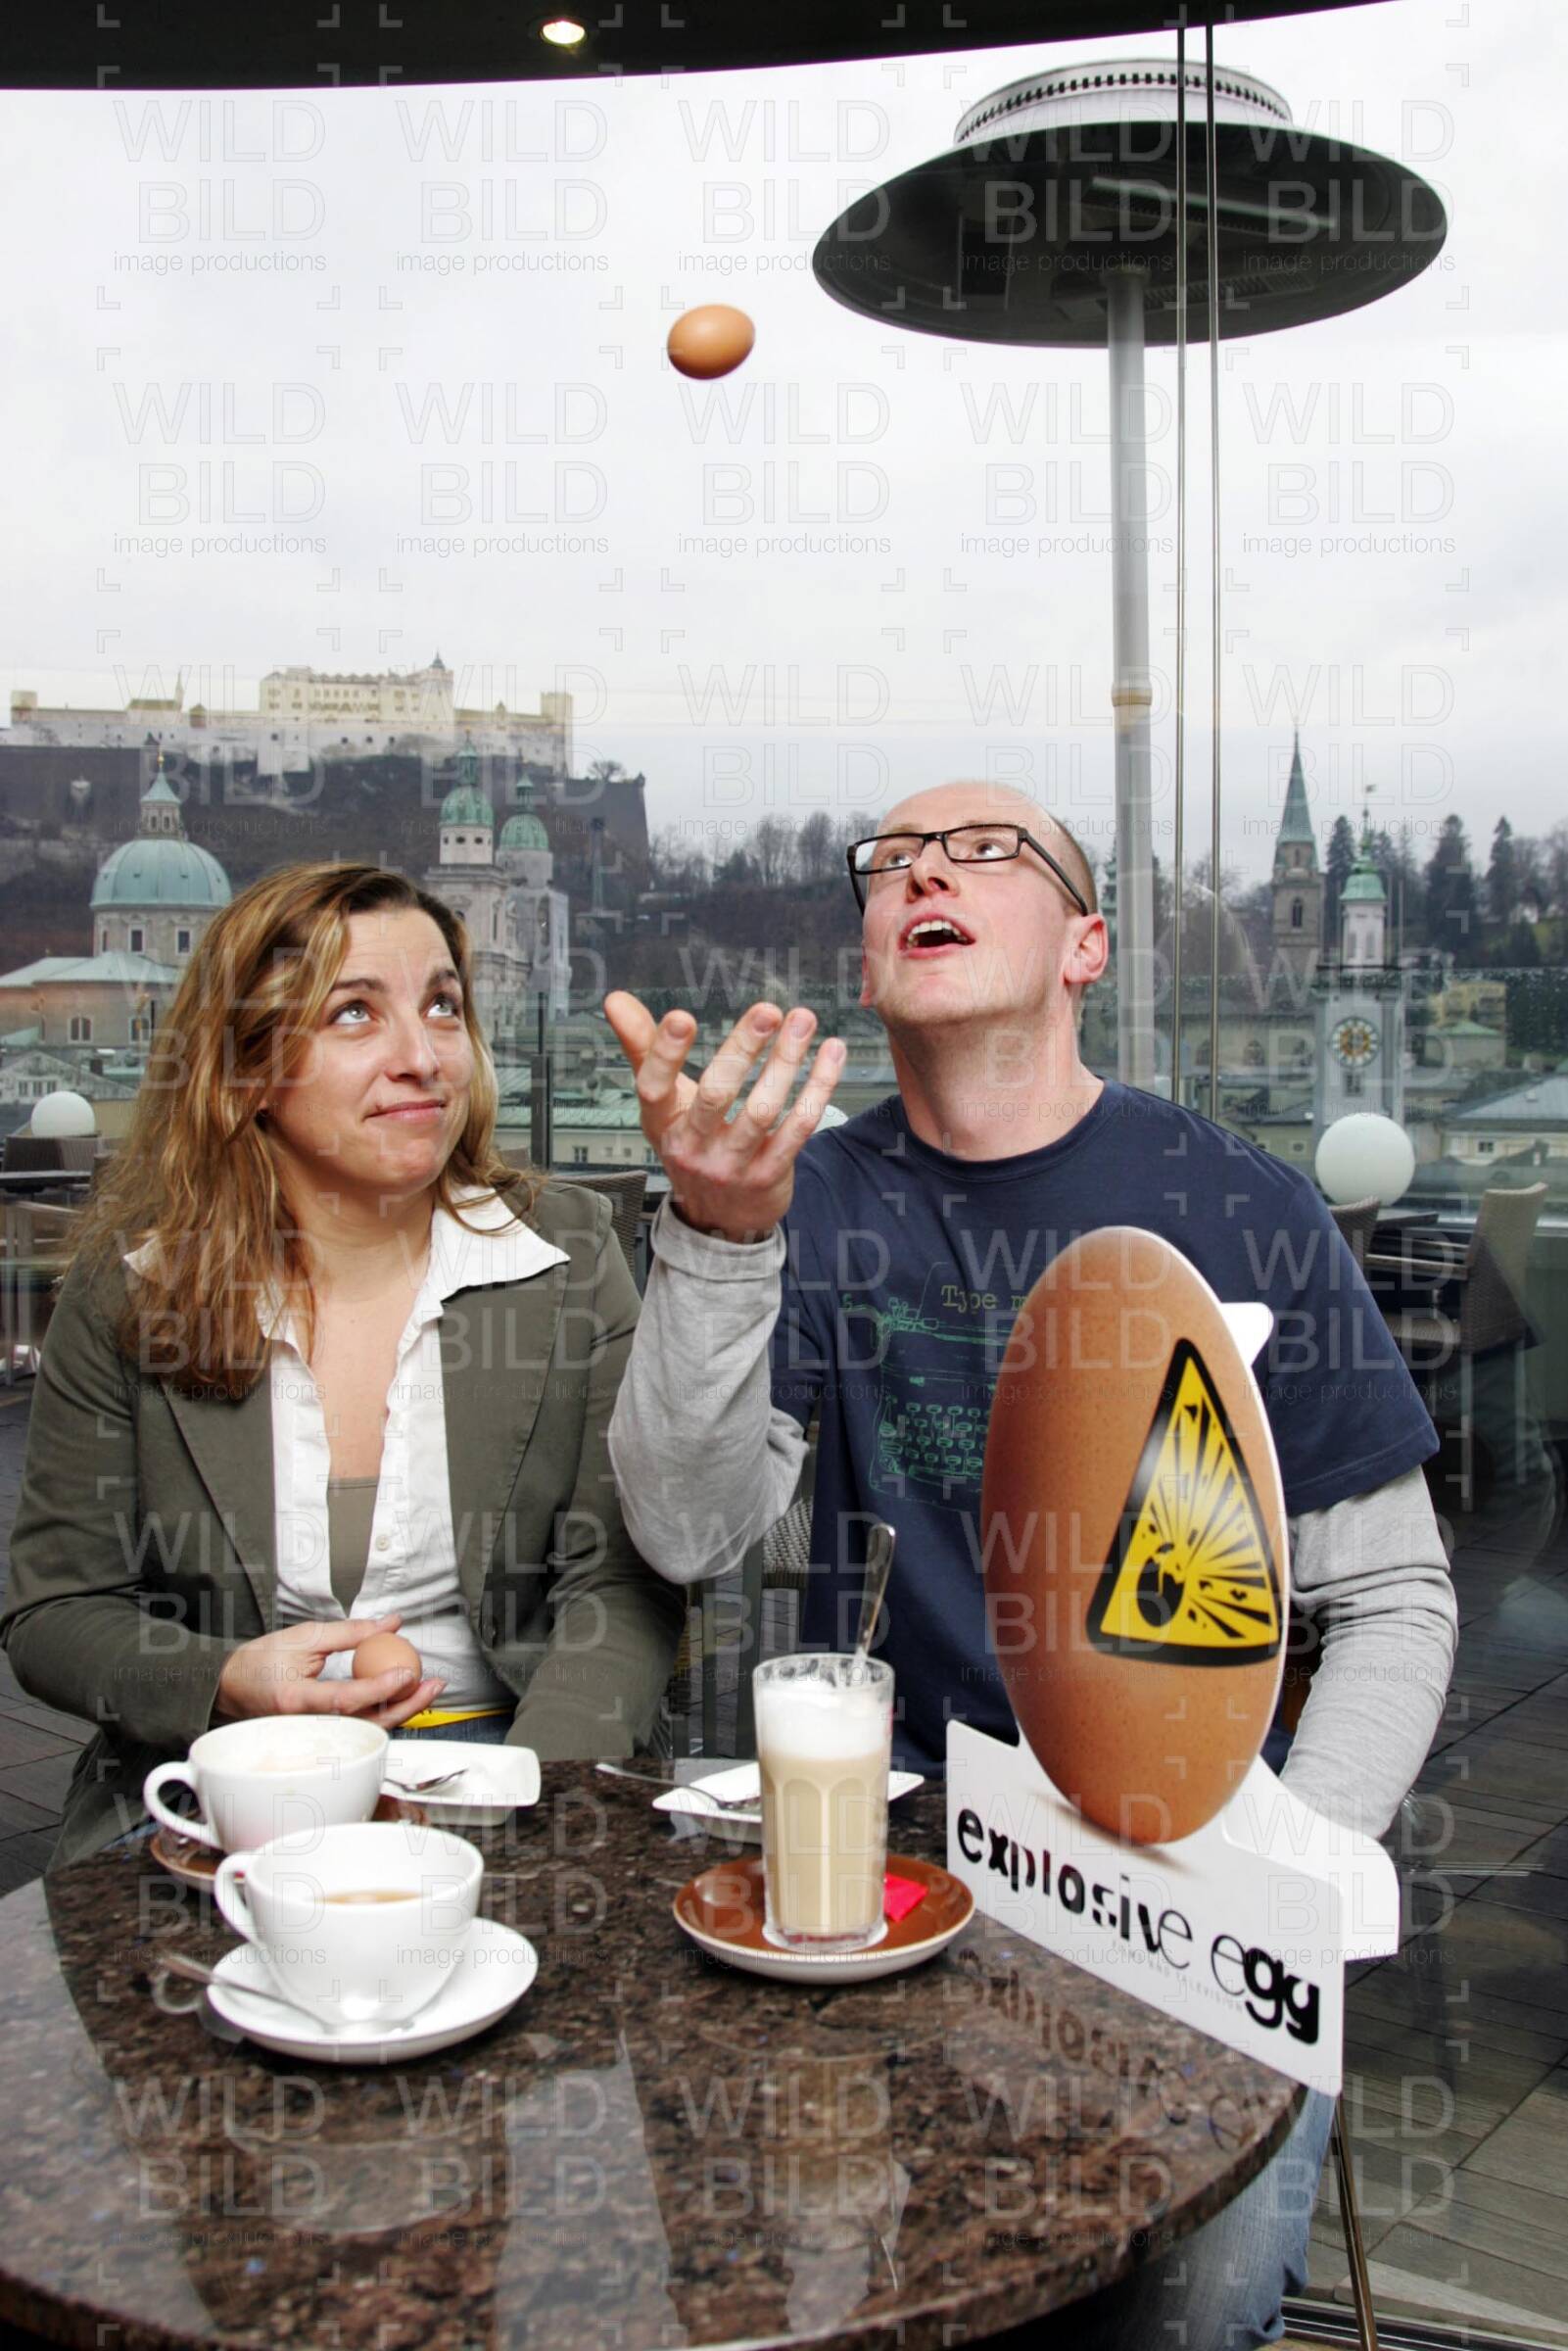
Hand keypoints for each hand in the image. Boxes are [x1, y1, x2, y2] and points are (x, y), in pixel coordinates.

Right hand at [213, 1614, 444, 1728]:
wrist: (231, 1690)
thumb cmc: (259, 1663)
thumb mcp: (303, 1637)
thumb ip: (349, 1632)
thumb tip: (388, 1625)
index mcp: (296, 1699)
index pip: (345, 1698)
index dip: (380, 1688)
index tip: (408, 1673)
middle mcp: (307, 1725)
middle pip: (366, 1723)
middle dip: (406, 1706)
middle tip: (433, 1684)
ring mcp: (316, 1734)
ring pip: (368, 1729)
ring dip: (402, 1710)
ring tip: (427, 1688)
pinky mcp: (323, 1735)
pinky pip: (360, 1727)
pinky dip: (385, 1712)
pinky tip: (403, 1697)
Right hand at [603, 991, 843, 1242]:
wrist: (721, 1217)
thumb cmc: (692, 1142)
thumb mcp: (664, 1102)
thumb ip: (644, 1048)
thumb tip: (614, 998)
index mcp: (662, 1123)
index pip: (654, 1088)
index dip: (664, 1054)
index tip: (681, 1017)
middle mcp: (691, 1147)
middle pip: (715, 1094)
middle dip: (742, 1048)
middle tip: (769, 1010)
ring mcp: (731, 1165)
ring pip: (762, 1109)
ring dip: (786, 1061)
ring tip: (804, 1020)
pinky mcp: (769, 1175)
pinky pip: (798, 1127)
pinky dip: (818, 1087)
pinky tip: (831, 1053)